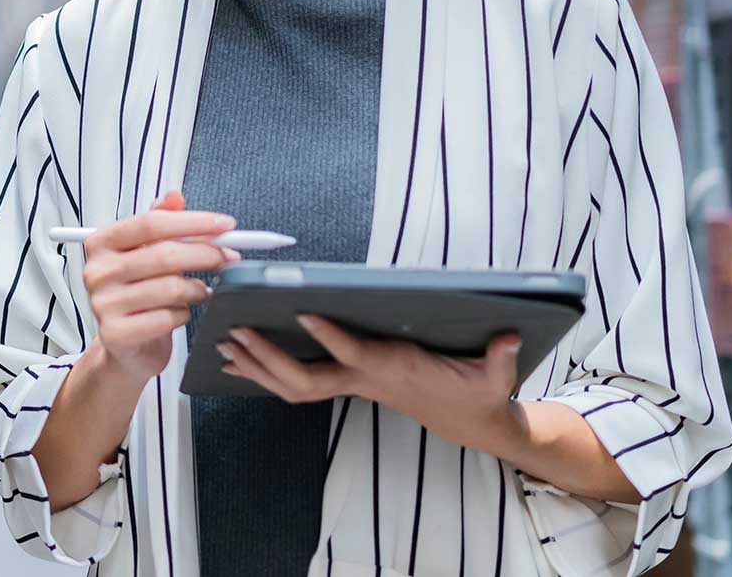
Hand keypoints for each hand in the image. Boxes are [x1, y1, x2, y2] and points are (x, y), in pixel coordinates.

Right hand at [77, 191, 241, 386]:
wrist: (123, 346)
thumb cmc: (137, 294)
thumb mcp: (145, 253)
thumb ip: (160, 223)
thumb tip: (174, 197)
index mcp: (102, 243)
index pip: (151, 223)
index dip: (192, 222)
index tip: (224, 224)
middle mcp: (97, 272)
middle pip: (164, 254)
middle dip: (205, 253)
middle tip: (227, 255)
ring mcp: (104, 304)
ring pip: (170, 288)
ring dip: (197, 288)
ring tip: (203, 290)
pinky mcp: (117, 333)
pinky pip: (167, 318)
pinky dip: (183, 314)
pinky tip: (181, 312)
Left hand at [216, 315, 523, 455]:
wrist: (471, 422)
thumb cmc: (478, 392)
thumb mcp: (496, 376)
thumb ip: (499, 357)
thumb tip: (510, 334)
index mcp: (394, 370)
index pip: (354, 354)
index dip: (329, 335)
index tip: (302, 311)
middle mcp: (365, 379)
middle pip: (305, 378)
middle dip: (268, 357)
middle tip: (234, 333)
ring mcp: (353, 384)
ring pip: (293, 385)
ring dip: (257, 367)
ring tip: (221, 344)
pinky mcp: (349, 383)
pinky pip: (299, 382)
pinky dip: (267, 371)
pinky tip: (241, 358)